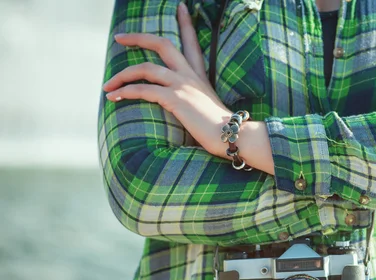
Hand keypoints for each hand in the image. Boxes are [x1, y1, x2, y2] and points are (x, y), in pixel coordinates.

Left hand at [103, 2, 229, 152]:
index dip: (186, 23)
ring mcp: (183, 85)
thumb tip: (186, 110)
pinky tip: (115, 98)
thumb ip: (195, 103)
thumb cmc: (222, 129)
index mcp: (200, 76)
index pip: (192, 43)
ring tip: (107, 86)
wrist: (233, 135)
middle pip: (162, 44)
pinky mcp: (176, 98)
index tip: (181, 7)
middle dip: (138, 38)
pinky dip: (126, 92)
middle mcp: (190, 75)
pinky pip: (143, 90)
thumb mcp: (207, 109)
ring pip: (145, 68)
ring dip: (122, 75)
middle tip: (119, 37)